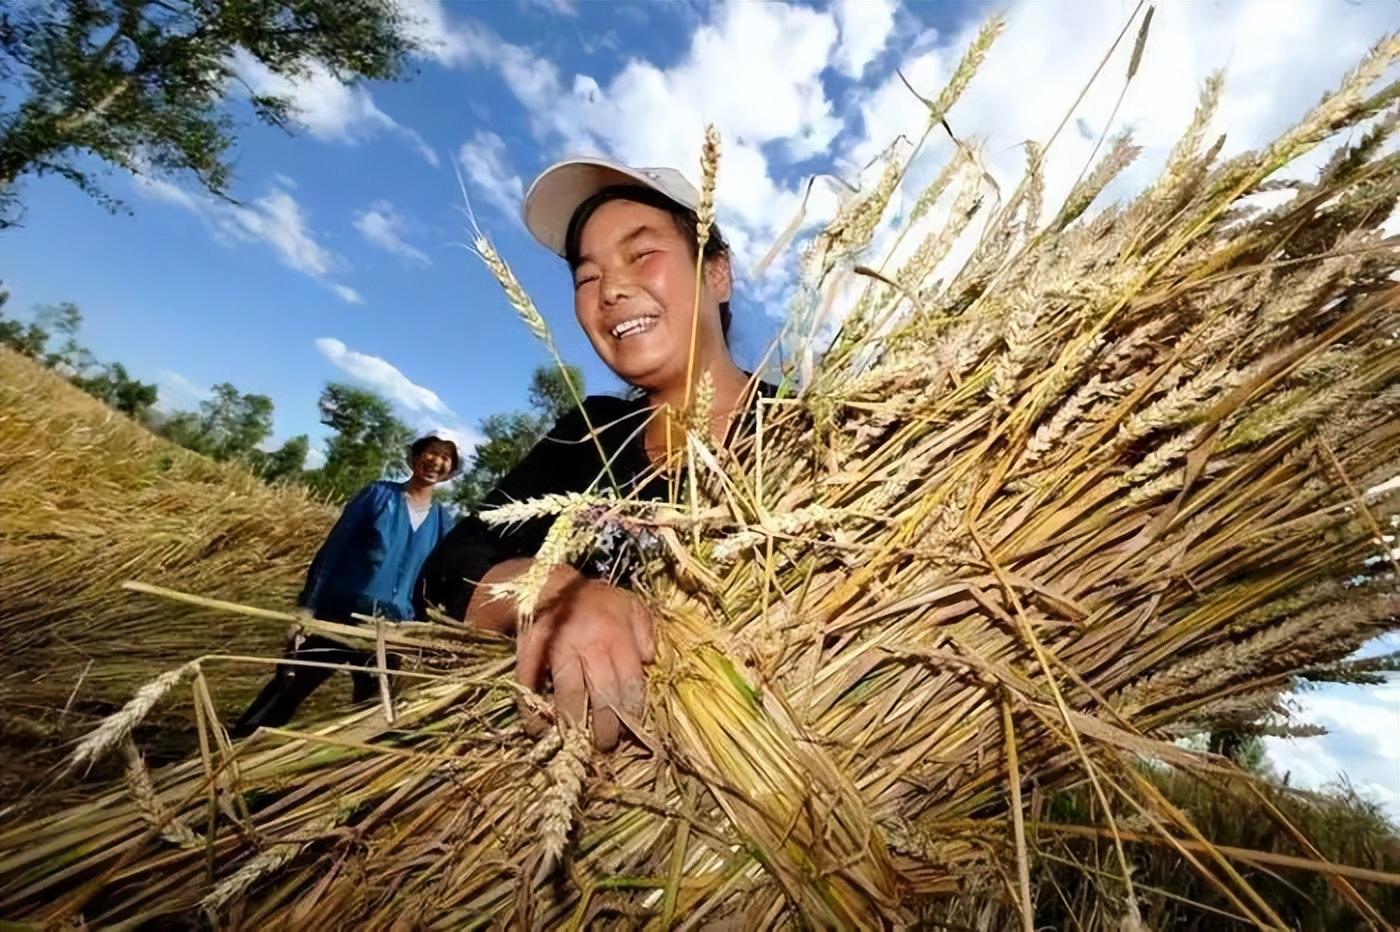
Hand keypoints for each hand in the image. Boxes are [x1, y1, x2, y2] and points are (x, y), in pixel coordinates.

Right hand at [516, 574, 655, 750]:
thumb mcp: (630, 604)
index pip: (630, 683)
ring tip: (577, 745)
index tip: (632, 730)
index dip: (632, 711)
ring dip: (574, 725)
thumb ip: (645, 630)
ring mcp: (559, 650)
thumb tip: (651, 660)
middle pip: (603, 695)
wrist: (550, 580)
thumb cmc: (595, 599)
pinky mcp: (532, 652)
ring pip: (570, 696)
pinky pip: (532, 685)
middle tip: (606, 746)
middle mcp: (590, 646)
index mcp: (617, 637)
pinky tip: (536, 729)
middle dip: (606, 727)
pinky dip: (532, 710)